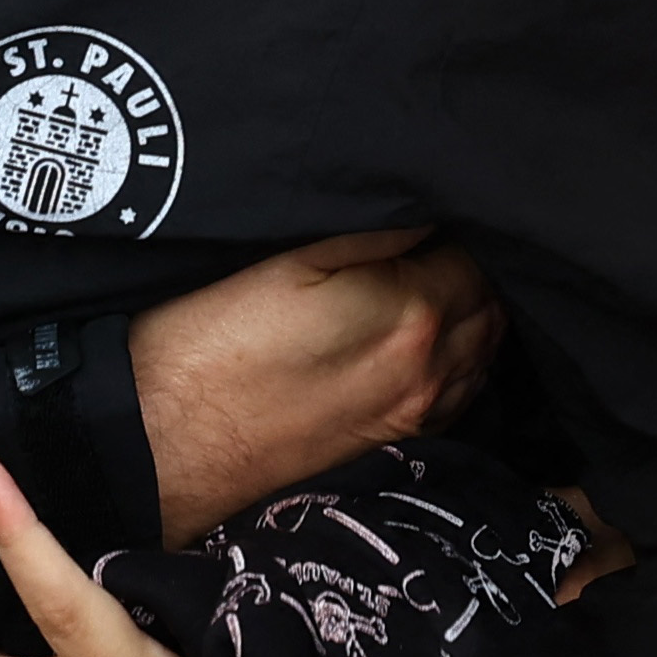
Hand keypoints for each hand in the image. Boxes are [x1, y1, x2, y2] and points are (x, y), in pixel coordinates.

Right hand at [130, 227, 501, 540]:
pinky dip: (461, 360)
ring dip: (472, 314)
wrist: (165, 446)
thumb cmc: (210, 344)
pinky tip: (428, 341)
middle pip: (490, 304)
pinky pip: (460, 394)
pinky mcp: (393, 443)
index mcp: (412, 314)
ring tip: (434, 282)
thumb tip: (427, 211)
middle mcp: (429, 370)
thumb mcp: (285, 259)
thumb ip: (372, 231)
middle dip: (472, 268)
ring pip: (482, 352)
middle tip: (431, 241)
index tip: (424, 210)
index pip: (473, 253)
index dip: (452, 225)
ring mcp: (416, 414)